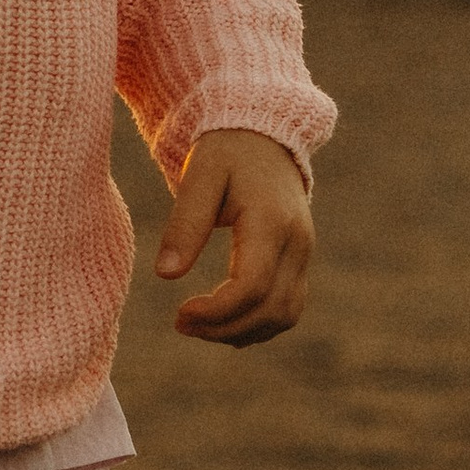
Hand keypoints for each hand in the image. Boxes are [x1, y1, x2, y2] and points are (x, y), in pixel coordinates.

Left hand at [154, 128, 313, 346]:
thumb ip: (184, 224)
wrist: (264, 136)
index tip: (180, 314)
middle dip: (224, 328)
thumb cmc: (226, 153)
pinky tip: (222, 321)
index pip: (252, 286)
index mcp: (272, 221)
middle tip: (181, 323)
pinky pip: (287, 309)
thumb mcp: (199, 177)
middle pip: (270, 310)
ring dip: (242, 332)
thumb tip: (165, 275)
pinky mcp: (301, 262)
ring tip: (198, 325)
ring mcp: (304, 254)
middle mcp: (298, 242)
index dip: (216, 311)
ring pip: (284, 316)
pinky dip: (257, 325)